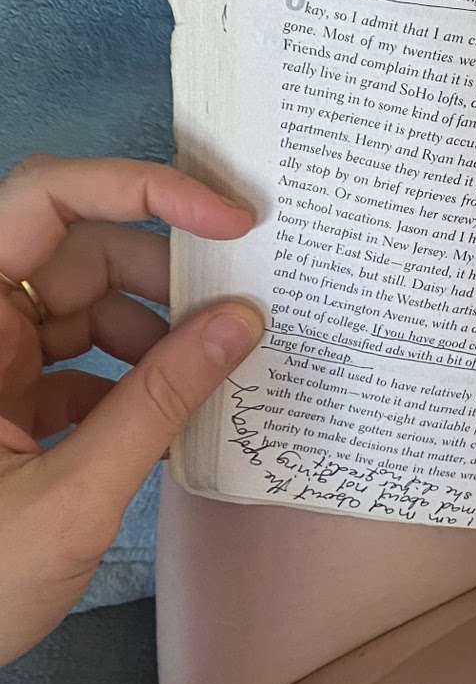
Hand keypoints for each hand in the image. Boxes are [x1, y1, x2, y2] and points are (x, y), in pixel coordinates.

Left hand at [0, 155, 264, 665]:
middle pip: (75, 251)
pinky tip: (177, 416)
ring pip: (81, 306)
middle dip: (164, 274)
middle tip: (243, 308)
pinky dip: (133, 379)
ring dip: (155, 333)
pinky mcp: (1, 408)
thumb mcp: (72, 495)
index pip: (45, 201)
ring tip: (215, 374)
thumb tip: (240, 324)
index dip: (140, 188)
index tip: (231, 220)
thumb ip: (159, 403)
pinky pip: (77, 362)